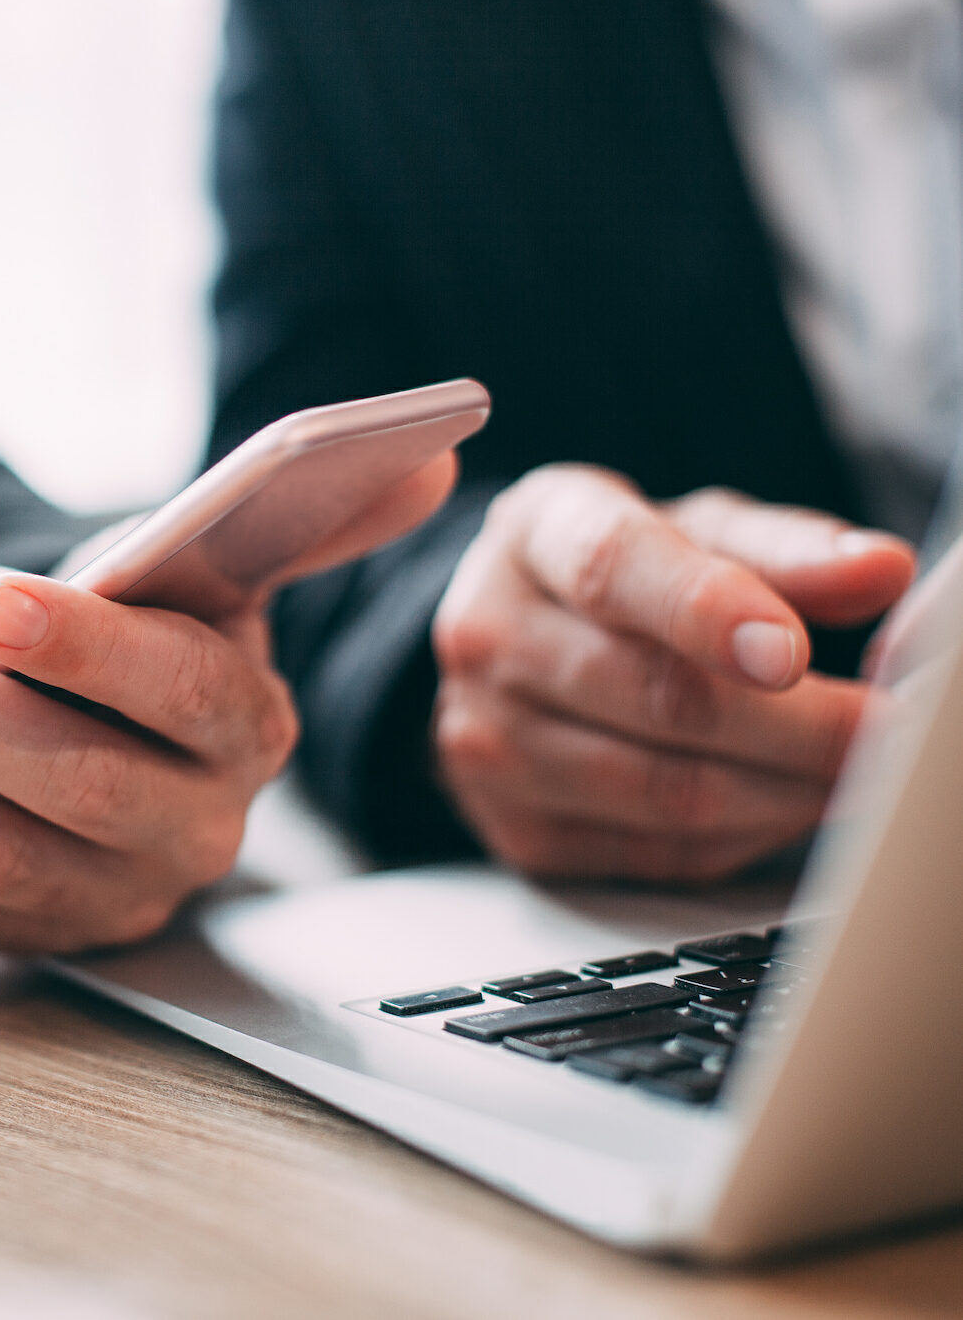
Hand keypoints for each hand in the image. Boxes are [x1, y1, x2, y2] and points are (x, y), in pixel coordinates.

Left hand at [0, 454, 458, 951]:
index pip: (179, 694)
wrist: (108, 729)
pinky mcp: (23, 939)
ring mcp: (107, 900)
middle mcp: (195, 833)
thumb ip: (309, 511)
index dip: (85, 649)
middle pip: (73, 789)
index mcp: (246, 730)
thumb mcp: (217, 569)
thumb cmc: (148, 634)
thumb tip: (430, 449)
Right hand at [431, 466, 915, 880]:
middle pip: (656, 697)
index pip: (612, 570)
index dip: (705, 612)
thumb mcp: (693, 529)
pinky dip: (747, 836)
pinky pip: (660, 851)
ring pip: (666, 791)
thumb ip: (786, 549)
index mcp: (536, 533)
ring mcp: (488, 741)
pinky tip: (788, 801)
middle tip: (892, 728)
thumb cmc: (619, 578)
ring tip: (860, 771)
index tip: (790, 652)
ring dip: (788, 792)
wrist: (505, 647)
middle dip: (800, 725)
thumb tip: (881, 569)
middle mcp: (490, 636)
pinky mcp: (516, 829)